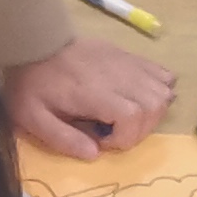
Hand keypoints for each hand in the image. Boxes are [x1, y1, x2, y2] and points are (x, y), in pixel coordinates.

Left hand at [7, 36, 176, 160]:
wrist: (37, 41)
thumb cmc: (34, 82)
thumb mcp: (33, 117)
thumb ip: (63, 139)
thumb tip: (94, 154)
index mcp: (96, 94)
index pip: (133, 118)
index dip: (124, 138)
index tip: (102, 140)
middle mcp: (119, 78)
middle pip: (155, 106)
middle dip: (142, 128)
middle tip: (117, 132)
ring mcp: (128, 64)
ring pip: (163, 91)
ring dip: (153, 111)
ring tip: (130, 117)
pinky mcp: (130, 56)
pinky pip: (162, 73)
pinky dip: (161, 89)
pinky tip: (142, 96)